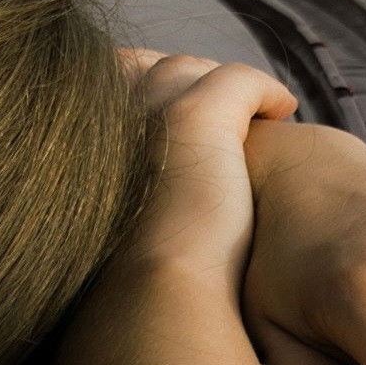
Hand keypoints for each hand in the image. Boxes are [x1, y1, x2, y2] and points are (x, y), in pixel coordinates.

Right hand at [100, 50, 297, 289]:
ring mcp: (148, 111)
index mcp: (81, 143)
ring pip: (188, 70)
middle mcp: (107, 117)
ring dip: (221, 85)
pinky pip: (240, 80)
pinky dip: (265, 90)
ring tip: (253, 108)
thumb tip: (147, 196)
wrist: (154, 294)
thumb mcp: (117, 227)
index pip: (114, 87)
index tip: (177, 112)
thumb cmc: (138, 282)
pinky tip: (284, 109)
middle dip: (185, 81)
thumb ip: (128, 195)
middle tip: (222, 103)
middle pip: (149, 70)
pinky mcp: (195, 116)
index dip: (147, 91)